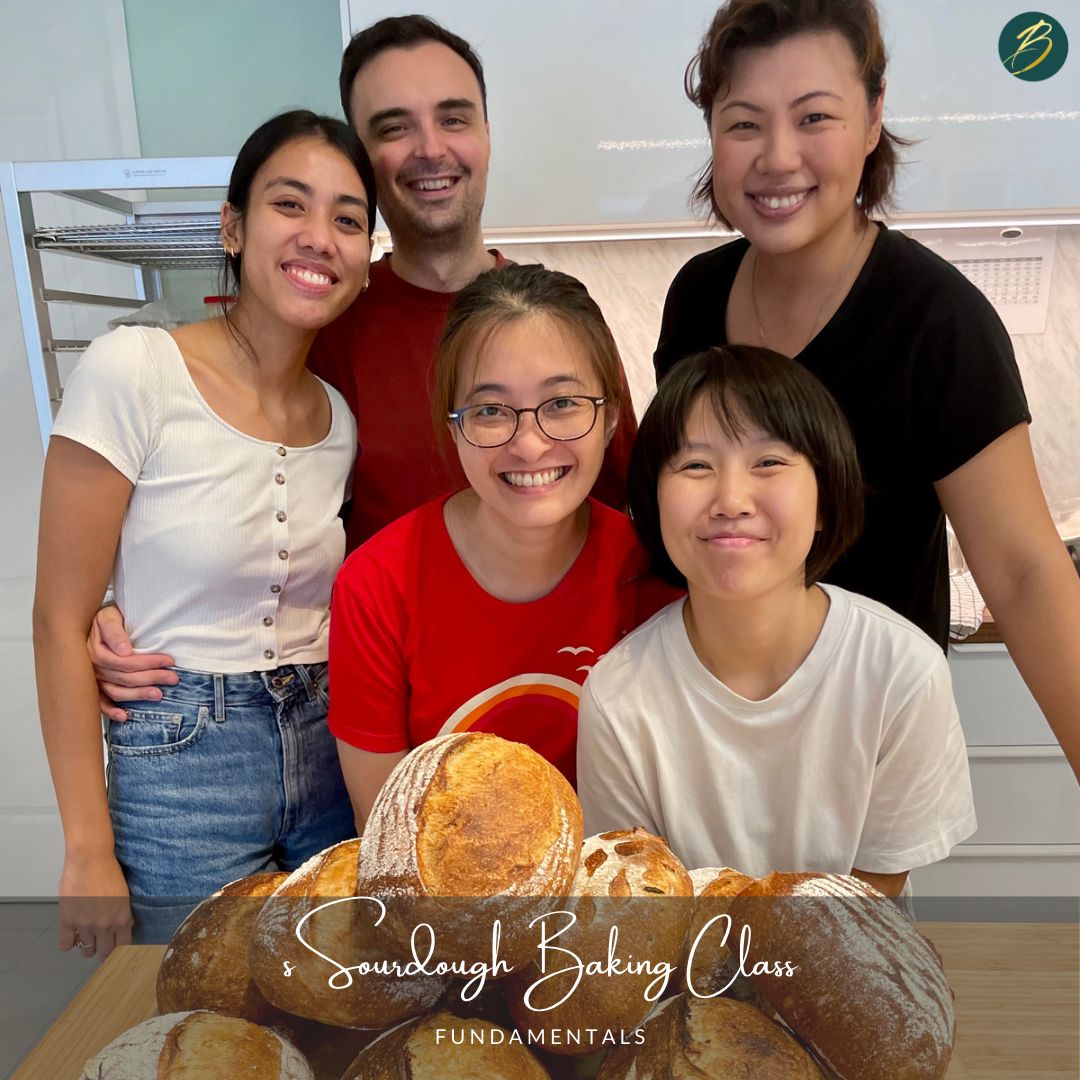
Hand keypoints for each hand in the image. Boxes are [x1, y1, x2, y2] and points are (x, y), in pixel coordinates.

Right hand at [59, 852, 133, 961]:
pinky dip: (68, 942)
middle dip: (103, 952)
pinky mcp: (67, 920)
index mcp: (121, 919)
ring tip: (86, 937)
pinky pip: (65, 944)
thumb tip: (125, 926)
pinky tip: (71, 935)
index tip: (115, 948)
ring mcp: (85, 925)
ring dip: (86, 946)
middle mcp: (104, 926)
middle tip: (100, 947)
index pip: (122, 946)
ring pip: (86, 950)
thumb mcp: (124, 894)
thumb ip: (123, 913)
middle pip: (104, 952)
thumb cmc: (109, 871)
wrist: (90, 859)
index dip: (118, 949)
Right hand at [88, 605, 175, 720]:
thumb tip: (125, 650)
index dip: (149, 663)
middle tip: (172, 678)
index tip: (169, 661)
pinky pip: (99, 702)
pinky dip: (110, 711)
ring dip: (138, 695)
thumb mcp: (108, 617)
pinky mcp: (92, 686)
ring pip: (116, 691)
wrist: (86, 622)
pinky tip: (124, 716)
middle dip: (151, 678)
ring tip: (159, 695)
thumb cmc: (103, 618)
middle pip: (125, 678)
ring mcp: (92, 679)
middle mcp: (93, 668)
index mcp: (96, 651)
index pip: (126, 662)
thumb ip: (115, 632)